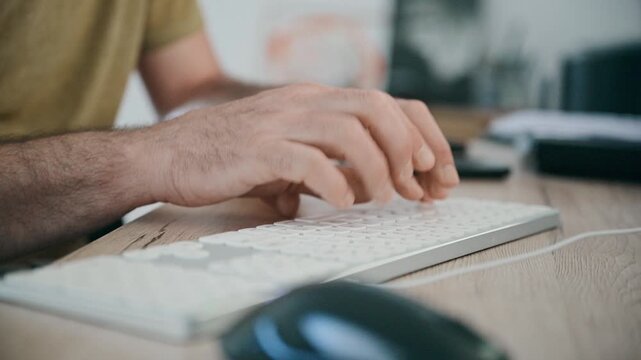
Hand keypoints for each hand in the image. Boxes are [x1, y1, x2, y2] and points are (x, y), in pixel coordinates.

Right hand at [135, 84, 458, 214]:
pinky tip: (342, 202)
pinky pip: (306, 160)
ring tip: (381, 196)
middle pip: (377, 106)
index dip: (424, 133)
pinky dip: (334, 183)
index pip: (388, 102)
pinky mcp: (257, 150)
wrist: (172, 154)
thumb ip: (329, 162)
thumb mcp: (291, 153)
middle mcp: (304, 104)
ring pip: (349, 129)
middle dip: (410, 146)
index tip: (439, 171)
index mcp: (317, 101)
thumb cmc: (233, 156)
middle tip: (419, 184)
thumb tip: (369, 186)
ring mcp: (280, 123)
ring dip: (377, 166)